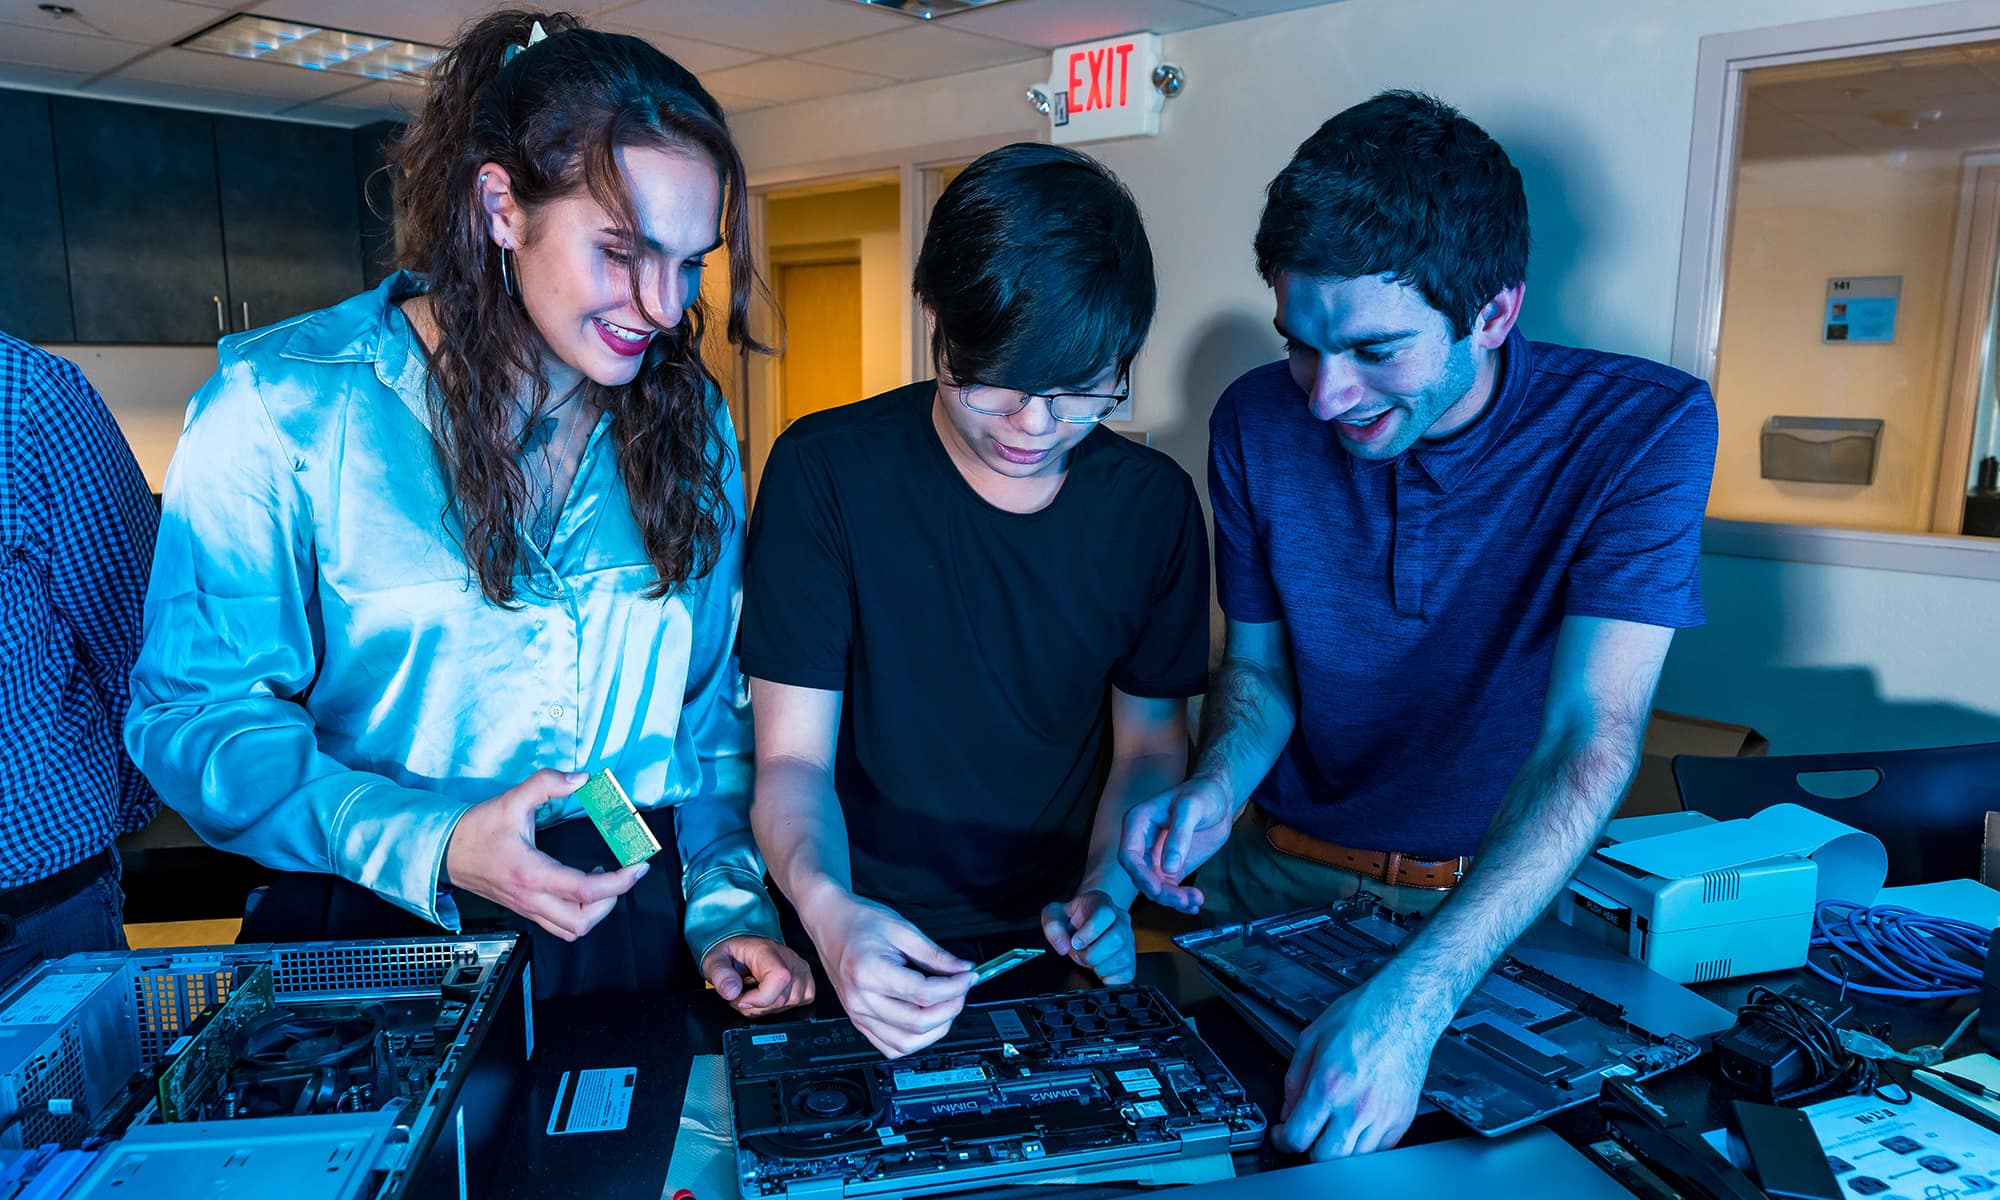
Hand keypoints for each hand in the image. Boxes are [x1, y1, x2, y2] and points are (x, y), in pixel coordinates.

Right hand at [444, 769, 646, 941]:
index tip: (638, 867)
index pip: (585, 890)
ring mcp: (527, 907)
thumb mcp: (511, 800)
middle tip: (622, 874)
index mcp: (531, 872)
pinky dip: (579, 913)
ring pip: (571, 930)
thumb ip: (546, 784)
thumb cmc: (476, 830)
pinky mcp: (525, 909)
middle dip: (610, 902)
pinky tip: (582, 888)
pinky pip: (559, 925)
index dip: (619, 882)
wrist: (444, 852)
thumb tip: (580, 778)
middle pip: (581, 922)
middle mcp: (530, 897)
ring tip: (604, 882)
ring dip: (595, 912)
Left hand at [702, 935, 815, 1016]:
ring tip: (755, 993)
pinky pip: (801, 1002)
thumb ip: (720, 975)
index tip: (741, 999)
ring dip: (767, 1007)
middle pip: (782, 998)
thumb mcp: (715, 961)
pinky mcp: (806, 980)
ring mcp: (800, 969)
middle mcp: (789, 958)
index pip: (780, 978)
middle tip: (742, 994)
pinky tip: (769, 995)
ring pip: (790, 1003)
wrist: (740, 949)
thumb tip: (732, 992)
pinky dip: (781, 1006)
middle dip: (756, 1006)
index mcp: (767, 951)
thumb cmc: (730, 954)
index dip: (760, 998)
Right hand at [807, 893, 974, 1057]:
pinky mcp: (858, 1021)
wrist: (829, 923)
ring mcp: (857, 1013)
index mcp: (868, 971)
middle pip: (917, 1022)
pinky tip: (926, 1022)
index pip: (923, 993)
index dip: (954, 988)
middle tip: (961, 990)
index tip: (968, 977)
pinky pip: (890, 1047)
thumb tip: (962, 969)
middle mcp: (860, 998)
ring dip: (935, 1030)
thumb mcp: (902, 928)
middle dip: (950, 1008)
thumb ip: (934, 954)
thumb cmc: (858, 921)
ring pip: (905, 1043)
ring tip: (946, 1006)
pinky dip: (914, 1041)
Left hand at [1041, 890, 1134, 984]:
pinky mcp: (1131, 958)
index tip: (1075, 942)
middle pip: (1116, 939)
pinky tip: (1099, 969)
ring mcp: (1128, 939)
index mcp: (1103, 903)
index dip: (1089, 932)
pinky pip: (1126, 973)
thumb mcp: (1055, 914)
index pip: (1105, 914)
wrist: (1085, 921)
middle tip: (1079, 954)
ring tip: (1089, 960)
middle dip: (1092, 954)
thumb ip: (1053, 926)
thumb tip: (1062, 946)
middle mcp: (1120, 920)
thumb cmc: (1073, 918)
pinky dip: (1110, 978)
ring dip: (1099, 967)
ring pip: (1122, 958)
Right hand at [1118, 776, 1234, 912]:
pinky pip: (1170, 888)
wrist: (1219, 797)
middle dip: (1160, 891)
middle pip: (1141, 875)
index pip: (1129, 855)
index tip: (1158, 888)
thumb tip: (1168, 868)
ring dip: (1173, 899)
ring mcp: (1156, 857)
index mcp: (1138, 823)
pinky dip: (1181, 899)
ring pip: (1155, 886)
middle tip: (1183, 900)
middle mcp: (1142, 842)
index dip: (1140, 875)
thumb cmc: (1203, 793)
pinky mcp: (1172, 867)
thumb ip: (1179, 835)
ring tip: (1194, 901)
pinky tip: (1195, 904)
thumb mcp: (1191, 808)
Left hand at [1274, 979, 1440, 1159]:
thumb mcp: (1312, 1039)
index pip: (1298, 1137)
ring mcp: (1382, 1117)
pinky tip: (1357, 1127)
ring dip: (1339, 1150)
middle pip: (1325, 1159)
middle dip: (1310, 1150)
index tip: (1284, 1136)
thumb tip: (1289, 1110)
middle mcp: (1356, 1107)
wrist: (1403, 1010)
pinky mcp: (1402, 1119)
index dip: (1284, 1141)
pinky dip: (1365, 1145)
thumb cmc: (1363, 1016)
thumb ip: (1294, 1080)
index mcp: (1328, 1086)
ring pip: (1355, 1160)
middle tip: (1308, 1135)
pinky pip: (1380, 1150)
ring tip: (1334, 1129)